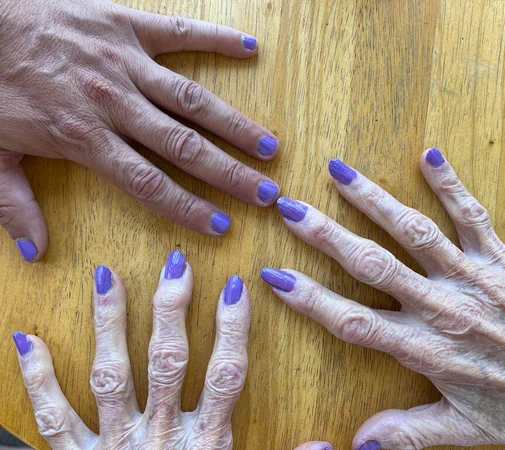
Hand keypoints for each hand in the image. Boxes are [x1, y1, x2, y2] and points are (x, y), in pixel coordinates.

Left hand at [0, 0, 279, 262]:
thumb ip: (13, 206)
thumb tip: (37, 252)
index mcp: (84, 137)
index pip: (149, 183)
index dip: (188, 207)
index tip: (222, 225)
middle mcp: (115, 104)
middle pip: (185, 147)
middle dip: (231, 174)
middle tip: (267, 193)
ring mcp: (124, 62)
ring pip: (192, 100)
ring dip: (235, 124)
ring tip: (269, 146)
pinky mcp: (125, 25)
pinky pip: (179, 33)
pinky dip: (217, 39)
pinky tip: (250, 48)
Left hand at [14, 251, 253, 448]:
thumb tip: (329, 444)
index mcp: (205, 445)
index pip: (226, 375)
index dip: (233, 329)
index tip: (236, 287)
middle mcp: (159, 437)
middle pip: (167, 362)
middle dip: (173, 310)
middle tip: (174, 265)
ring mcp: (114, 446)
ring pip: (111, 376)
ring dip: (109, 326)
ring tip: (106, 277)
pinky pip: (54, 421)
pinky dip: (39, 381)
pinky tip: (27, 340)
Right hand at [261, 149, 504, 449]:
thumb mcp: (465, 430)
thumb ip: (407, 435)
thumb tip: (358, 445)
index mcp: (428, 351)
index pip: (353, 322)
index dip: (309, 300)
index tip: (275, 275)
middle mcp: (444, 308)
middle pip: (373, 265)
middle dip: (326, 236)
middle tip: (291, 208)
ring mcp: (473, 278)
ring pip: (414, 232)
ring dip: (374, 200)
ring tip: (340, 172)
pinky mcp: (504, 261)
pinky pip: (474, 216)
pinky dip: (451, 185)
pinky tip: (429, 156)